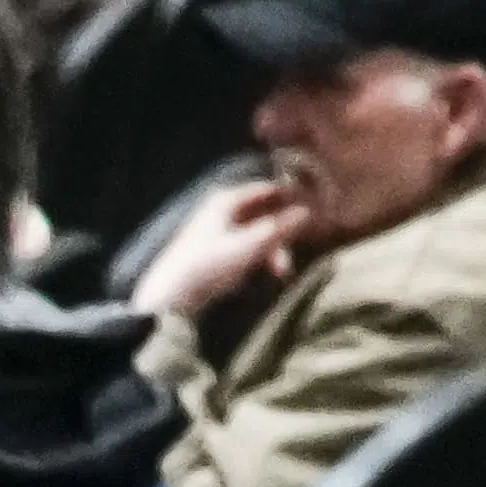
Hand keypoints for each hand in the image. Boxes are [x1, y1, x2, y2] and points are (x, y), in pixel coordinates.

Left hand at [135, 174, 300, 322]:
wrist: (171, 297)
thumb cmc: (210, 265)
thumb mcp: (250, 246)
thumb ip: (280, 228)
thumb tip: (309, 212)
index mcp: (228, 200)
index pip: (268, 189)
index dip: (291, 198)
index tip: (314, 213)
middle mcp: (222, 209)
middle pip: (263, 214)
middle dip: (282, 236)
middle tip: (292, 259)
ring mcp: (216, 230)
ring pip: (256, 233)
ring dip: (272, 252)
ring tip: (280, 275)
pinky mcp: (213, 252)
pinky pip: (245, 248)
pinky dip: (258, 259)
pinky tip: (262, 277)